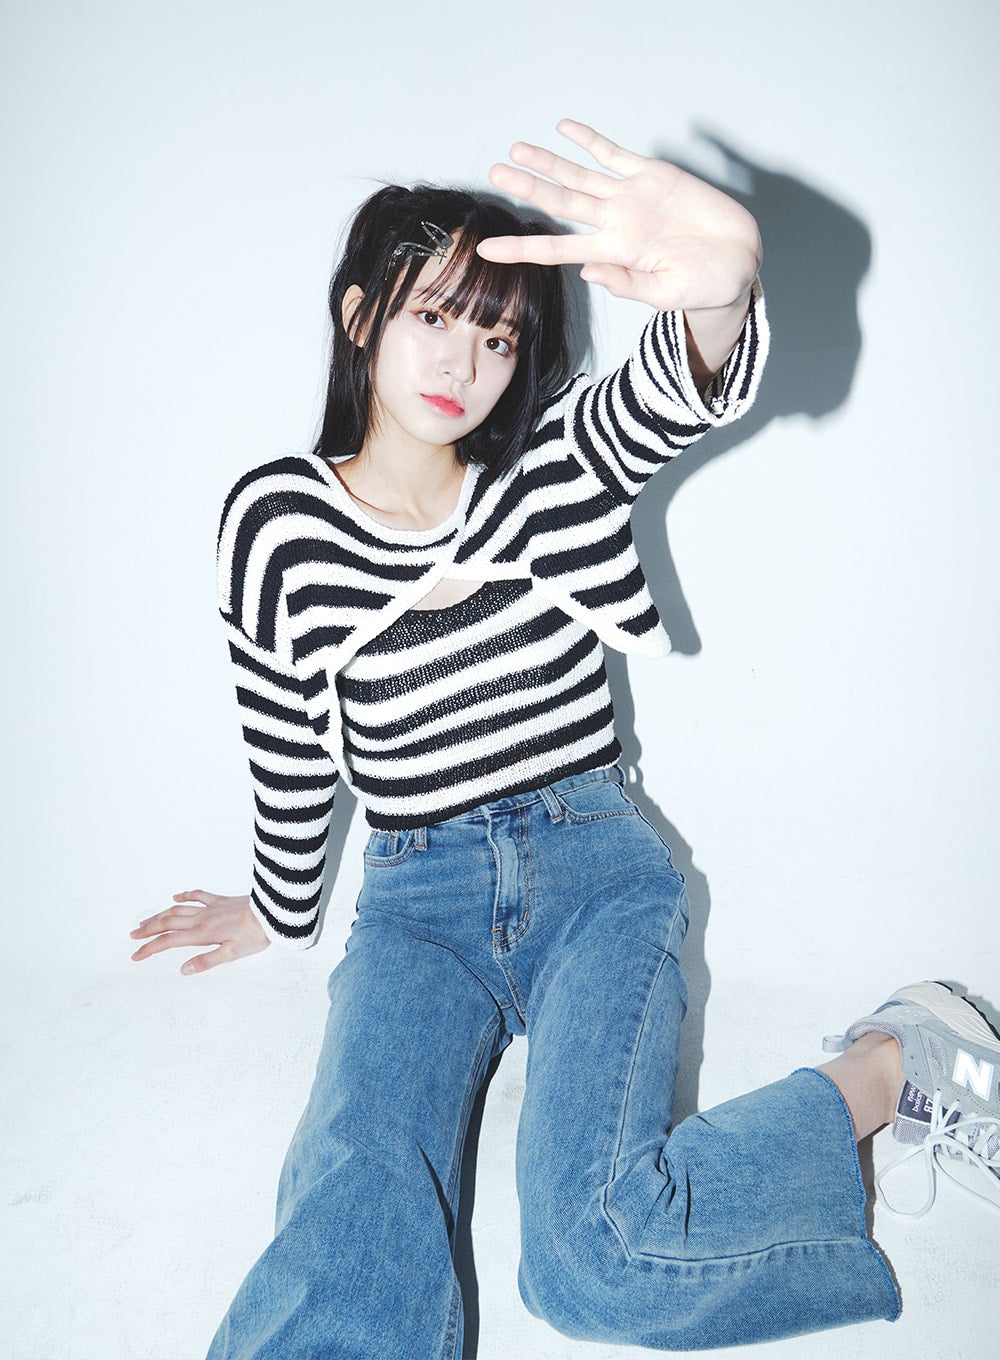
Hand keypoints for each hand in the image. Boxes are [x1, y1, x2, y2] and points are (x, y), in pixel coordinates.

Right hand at [130, 890, 269, 974]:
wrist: (271, 911)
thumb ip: (206, 961)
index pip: (169, 942)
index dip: (150, 949)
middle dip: (148, 930)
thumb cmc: (255, 934)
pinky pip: (198, 895)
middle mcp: (202, 919)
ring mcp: (210, 907)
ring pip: (178, 910)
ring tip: (145, 921)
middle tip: (132, 936)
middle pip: (168, 923)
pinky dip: (184, 896)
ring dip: (160, 915)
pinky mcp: (220, 900)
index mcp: (202, 934)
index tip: (135, 956)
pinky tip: (175, 897)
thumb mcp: (232, 953)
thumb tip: (183, 970)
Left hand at [478, 119, 761, 378]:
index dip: (520, 248)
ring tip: (517, 149)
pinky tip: (564, 128)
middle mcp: (614, 223)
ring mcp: (630, 197)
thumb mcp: (665, 294)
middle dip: (527, 187)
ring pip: (579, 175)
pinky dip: (588, 139)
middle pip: (560, 203)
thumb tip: (588, 271)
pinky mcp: (652, 175)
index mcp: (613, 253)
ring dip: (548, 162)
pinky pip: (613, 154)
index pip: (555, 251)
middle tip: (496, 172)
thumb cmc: (704, 285)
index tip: (486, 250)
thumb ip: (628, 284)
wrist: (738, 261)